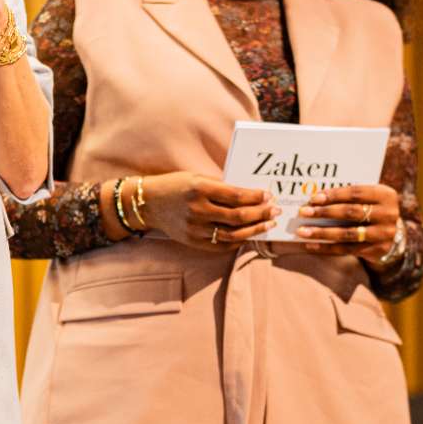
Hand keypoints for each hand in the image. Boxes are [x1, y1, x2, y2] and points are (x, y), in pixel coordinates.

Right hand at [140, 171, 276, 251]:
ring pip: (233, 233)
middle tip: (274, 211)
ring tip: (268, 224)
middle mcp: (198, 210)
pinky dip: (238, 241)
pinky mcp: (193, 242)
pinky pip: (221, 245)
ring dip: (254, 229)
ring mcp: (195, 229)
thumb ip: (220, 186)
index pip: (236, 195)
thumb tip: (249, 194)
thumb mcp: (196, 177)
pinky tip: (249, 235)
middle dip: (261, 213)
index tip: (268, 195)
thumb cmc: (175, 186)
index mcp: (199, 189)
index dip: (256, 197)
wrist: (148, 204)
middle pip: (238, 216)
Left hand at [295, 180, 399, 260]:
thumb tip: (315, 199)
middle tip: (304, 212)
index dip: (334, 195)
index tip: (314, 198)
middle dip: (325, 212)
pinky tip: (311, 245)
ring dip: (322, 232)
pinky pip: (347, 249)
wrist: (394, 234)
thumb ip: (349, 196)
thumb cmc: (373, 210)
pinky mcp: (376, 250)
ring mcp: (383, 234)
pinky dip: (326, 247)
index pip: (356, 193)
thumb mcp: (369, 198)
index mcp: (385, 195)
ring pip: (347, 233)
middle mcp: (388, 214)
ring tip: (302, 231)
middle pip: (351, 212)